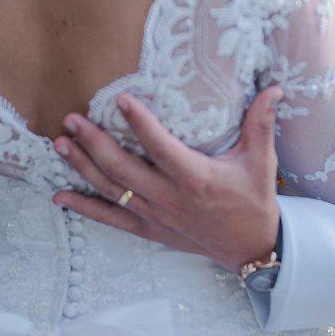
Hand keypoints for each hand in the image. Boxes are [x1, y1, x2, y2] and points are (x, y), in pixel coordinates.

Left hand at [53, 87, 282, 272]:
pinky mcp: (148, 230)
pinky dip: (84, 207)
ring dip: (82, 167)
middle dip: (93, 143)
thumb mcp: (261, 161)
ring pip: (110, 190)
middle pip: (123, 168)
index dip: (139, 123)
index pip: (160, 146)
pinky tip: (60, 195)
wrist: (251, 248)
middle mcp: (170, 198)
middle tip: (71, 119)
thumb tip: (274, 88)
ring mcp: (155, 216)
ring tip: (60, 144)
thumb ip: (262, 122)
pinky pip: (110, 219)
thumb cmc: (254, 200)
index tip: (120, 100)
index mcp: (195, 178)